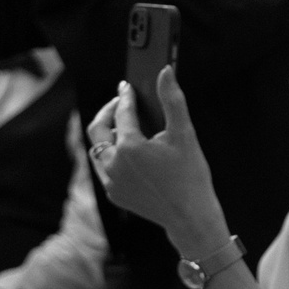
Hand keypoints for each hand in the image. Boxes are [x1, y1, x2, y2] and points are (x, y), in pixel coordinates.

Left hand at [88, 66, 224, 252]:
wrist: (190, 217)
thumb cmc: (191, 175)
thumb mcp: (185, 135)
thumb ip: (173, 100)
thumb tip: (165, 72)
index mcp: (130, 146)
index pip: (122, 112)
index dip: (125, 96)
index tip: (127, 86)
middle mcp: (113, 163)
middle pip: (97, 129)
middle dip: (107, 112)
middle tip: (119, 102)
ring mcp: (110, 181)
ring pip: (97, 150)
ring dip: (107, 134)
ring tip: (123, 126)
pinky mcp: (113, 194)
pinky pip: (104, 168)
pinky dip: (112, 155)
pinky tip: (128, 152)